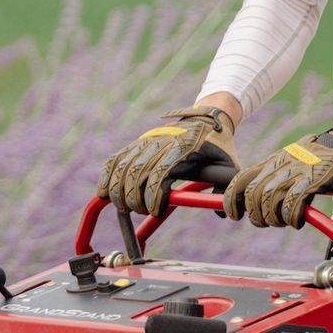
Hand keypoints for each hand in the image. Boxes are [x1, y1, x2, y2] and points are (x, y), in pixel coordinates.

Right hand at [97, 106, 238, 214]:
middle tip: (141, 212)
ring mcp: (147, 141)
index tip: (155, 211)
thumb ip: (224, 189)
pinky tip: (104, 192)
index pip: (160, 173)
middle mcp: (162, 143)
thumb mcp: (229, 165)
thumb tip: (222, 213)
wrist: (206, 119)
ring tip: (124, 207)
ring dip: (119, 191)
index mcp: (184, 149)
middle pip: (138, 172)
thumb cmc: (218, 148)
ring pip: (124, 167)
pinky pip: (117, 159)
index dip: (153, 195)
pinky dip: (107, 176)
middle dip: (134, 198)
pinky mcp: (138, 142)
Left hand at [222, 120, 332, 227]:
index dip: (232, 198)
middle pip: (254, 193)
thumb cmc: (324, 156)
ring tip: (283, 222)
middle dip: (255, 214)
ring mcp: (297, 171)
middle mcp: (281, 164)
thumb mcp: (294, 159)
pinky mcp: (313, 180)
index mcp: (274, 160)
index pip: (242, 178)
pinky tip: (297, 220)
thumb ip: (278, 173)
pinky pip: (293, 203)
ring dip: (273, 218)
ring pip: (270, 200)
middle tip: (265, 222)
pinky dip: (291, 217)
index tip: (232, 214)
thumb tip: (262, 196)